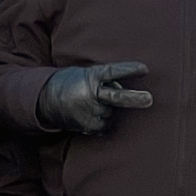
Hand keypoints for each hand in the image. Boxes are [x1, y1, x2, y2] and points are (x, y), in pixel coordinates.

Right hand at [35, 62, 151, 133]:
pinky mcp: (88, 126)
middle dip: (135, 99)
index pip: (113, 72)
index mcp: (90, 77)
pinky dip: (104, 122)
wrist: (45, 100)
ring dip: (109, 109)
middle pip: (117, 97)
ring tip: (93, 104)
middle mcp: (91, 94)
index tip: (145, 69)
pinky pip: (106, 126)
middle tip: (150, 99)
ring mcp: (89, 111)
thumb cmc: (71, 83)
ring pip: (112, 112)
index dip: (129, 70)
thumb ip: (103, 80)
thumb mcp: (85, 74)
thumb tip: (121, 90)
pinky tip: (93, 115)